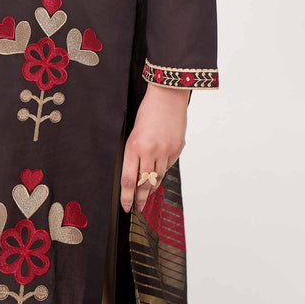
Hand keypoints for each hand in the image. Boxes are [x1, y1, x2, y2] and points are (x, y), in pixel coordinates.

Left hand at [120, 83, 188, 213]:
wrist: (168, 96)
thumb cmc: (148, 110)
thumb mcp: (134, 132)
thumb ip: (135, 153)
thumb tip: (136, 174)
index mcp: (134, 146)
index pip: (128, 180)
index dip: (127, 197)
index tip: (126, 206)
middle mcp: (150, 151)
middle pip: (144, 184)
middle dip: (140, 199)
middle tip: (138, 207)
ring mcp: (165, 151)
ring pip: (158, 178)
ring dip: (152, 187)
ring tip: (148, 193)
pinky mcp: (177, 149)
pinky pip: (169, 166)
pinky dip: (163, 170)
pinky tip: (160, 171)